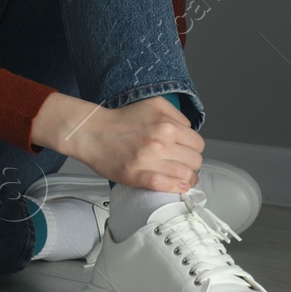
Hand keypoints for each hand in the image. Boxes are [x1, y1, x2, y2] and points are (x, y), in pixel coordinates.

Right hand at [33, 92, 200, 191]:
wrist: (93, 132)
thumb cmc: (122, 119)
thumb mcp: (154, 104)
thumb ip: (176, 114)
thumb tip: (189, 130)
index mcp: (167, 125)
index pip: (198, 144)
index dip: (194, 149)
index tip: (188, 152)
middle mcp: (160, 142)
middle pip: (194, 161)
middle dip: (192, 164)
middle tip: (184, 165)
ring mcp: (148, 161)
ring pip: (185, 175)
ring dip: (187, 178)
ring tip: (183, 178)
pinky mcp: (136, 176)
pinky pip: (164, 185)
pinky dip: (175, 188)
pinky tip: (179, 187)